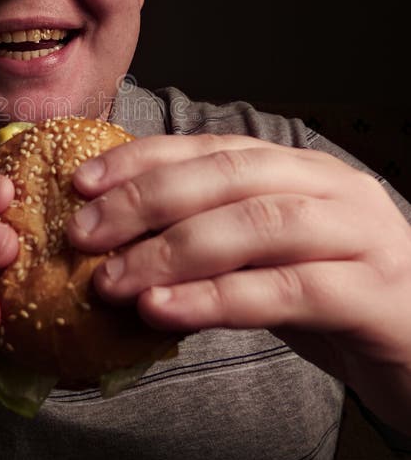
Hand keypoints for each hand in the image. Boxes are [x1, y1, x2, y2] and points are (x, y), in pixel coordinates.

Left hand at [66, 134, 410, 433]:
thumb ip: (215, 244)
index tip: (82, 182)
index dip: (144, 160)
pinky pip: (287, 290)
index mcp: (302, 172)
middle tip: (83, 234)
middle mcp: (333, 189)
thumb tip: (119, 248)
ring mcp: (360, 237)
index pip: (214, 149)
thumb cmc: (339, 303)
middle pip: (230, 176)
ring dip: (172, 250)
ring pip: (257, 224)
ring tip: (112, 280)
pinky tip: (164, 311)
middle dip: (146, 200)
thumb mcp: (270, 259)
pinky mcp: (376, 295)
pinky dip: (217, 298)